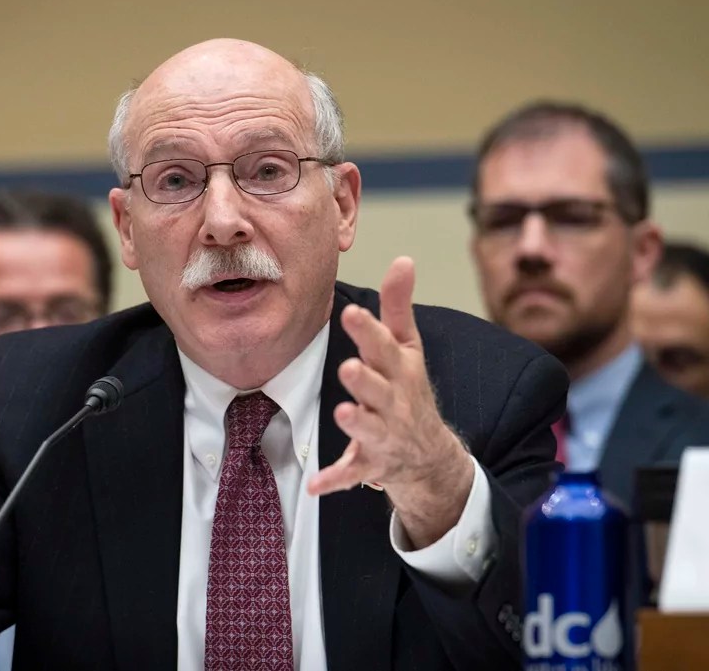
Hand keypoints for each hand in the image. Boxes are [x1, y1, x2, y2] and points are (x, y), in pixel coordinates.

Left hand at [308, 257, 473, 547]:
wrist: (429, 454)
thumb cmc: (408, 388)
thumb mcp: (407, 347)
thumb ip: (399, 306)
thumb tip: (403, 258)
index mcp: (400, 370)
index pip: (385, 347)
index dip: (369, 332)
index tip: (351, 313)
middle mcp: (394, 402)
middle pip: (379, 389)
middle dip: (366, 380)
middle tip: (350, 367)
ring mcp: (384, 434)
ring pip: (370, 428)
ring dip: (358, 422)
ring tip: (342, 412)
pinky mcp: (370, 463)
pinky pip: (352, 473)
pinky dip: (335, 480)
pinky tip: (316, 486)